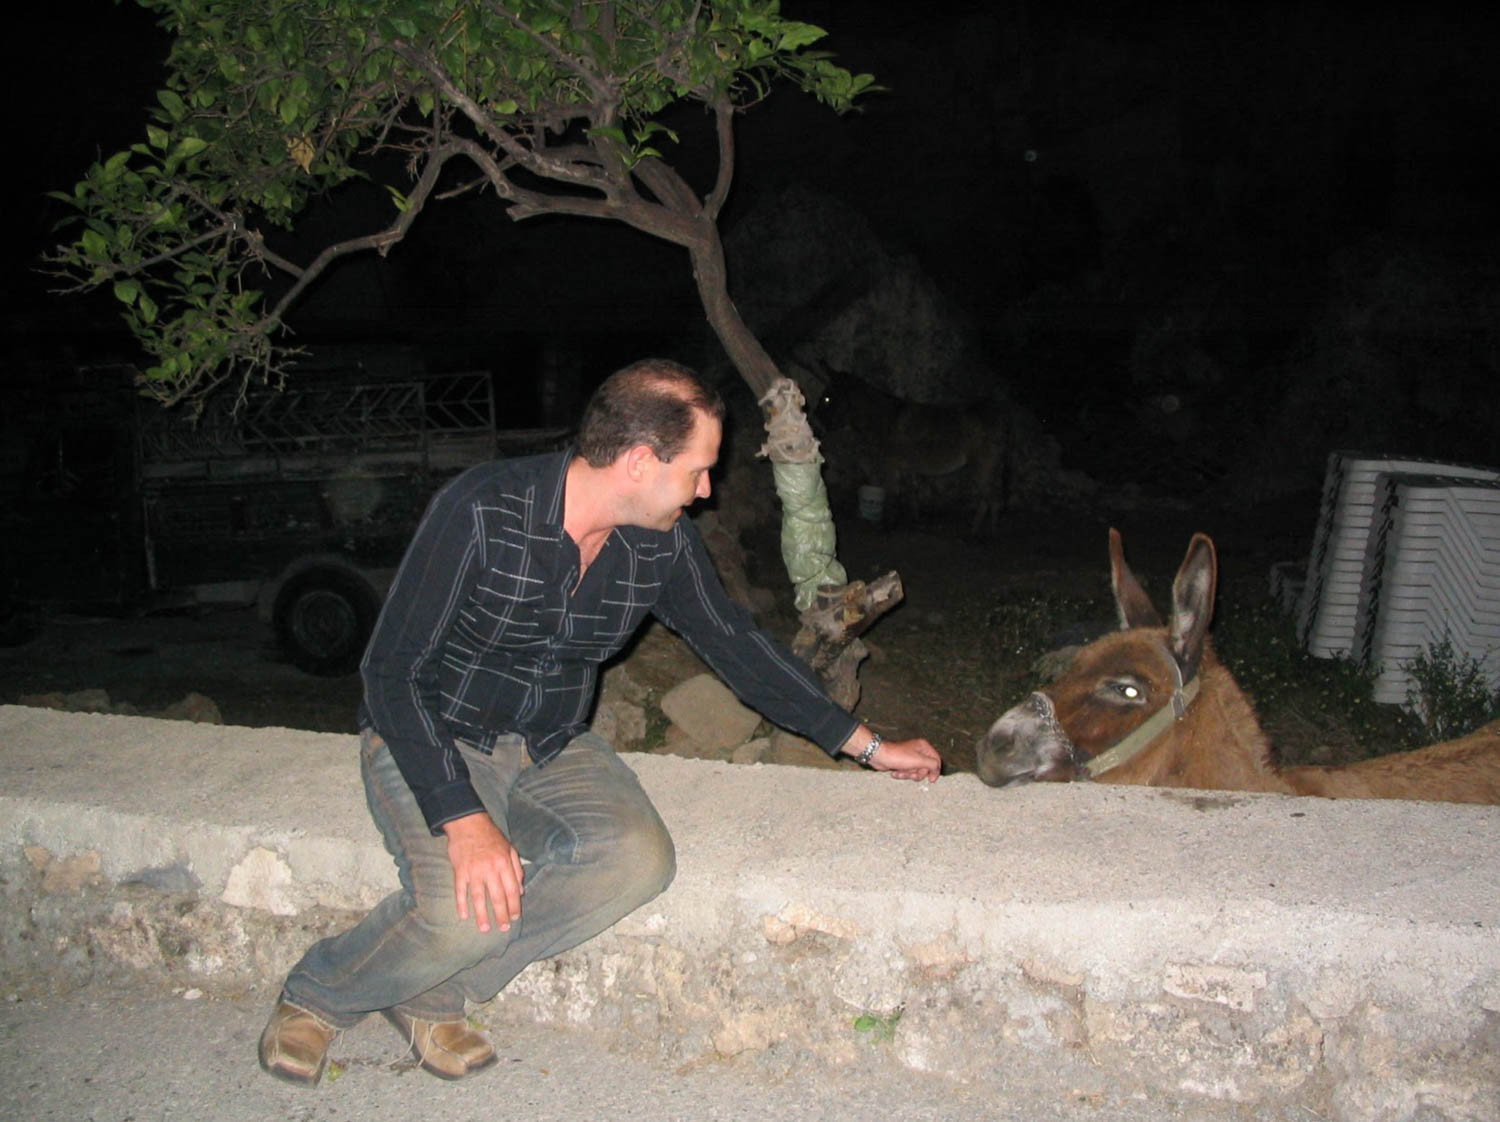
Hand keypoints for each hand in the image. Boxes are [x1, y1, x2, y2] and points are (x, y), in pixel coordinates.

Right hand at [442, 812, 524, 933]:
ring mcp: (474, 870)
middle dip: (501, 915)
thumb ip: (517, 870)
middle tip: (503, 928)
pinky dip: (461, 904)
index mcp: (504, 863)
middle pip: (497, 897)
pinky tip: (464, 916)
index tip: (515, 918)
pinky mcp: (460, 870)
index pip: (512, 890)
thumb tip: (521, 891)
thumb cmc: (491, 837)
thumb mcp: (510, 849)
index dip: (514, 906)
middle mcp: (490, 868)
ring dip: (482, 914)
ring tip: (485, 929)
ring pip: (479, 897)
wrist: (469, 823)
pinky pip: (460, 890)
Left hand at [870, 737, 941, 781]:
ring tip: (901, 771)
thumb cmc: (899, 756)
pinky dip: (902, 774)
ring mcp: (910, 757)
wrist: (879, 756)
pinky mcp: (903, 763)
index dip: (935, 771)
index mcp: (924, 746)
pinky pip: (907, 772)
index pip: (936, 759)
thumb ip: (932, 764)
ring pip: (916, 771)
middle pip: (926, 768)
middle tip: (911, 772)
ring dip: (908, 774)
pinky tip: (895, 772)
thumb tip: (936, 770)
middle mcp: (918, 750)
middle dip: (918, 773)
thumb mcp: (919, 760)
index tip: (931, 780)